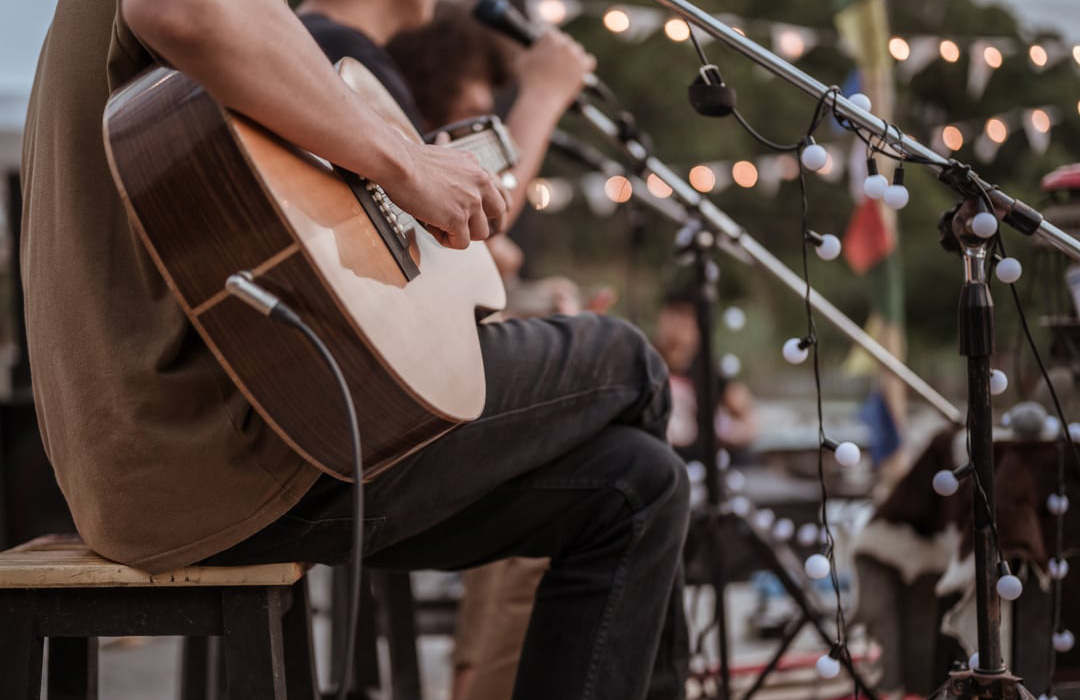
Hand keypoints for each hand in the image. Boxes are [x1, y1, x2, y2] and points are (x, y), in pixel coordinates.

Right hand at [381, 141, 509, 248]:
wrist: (398, 164)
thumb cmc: (410, 160)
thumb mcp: (444, 154)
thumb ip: (455, 164)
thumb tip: (447, 143)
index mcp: (476, 167)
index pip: (494, 193)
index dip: (479, 205)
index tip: (459, 207)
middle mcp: (480, 182)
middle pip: (498, 213)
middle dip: (479, 220)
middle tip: (457, 221)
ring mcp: (472, 201)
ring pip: (481, 232)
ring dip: (461, 233)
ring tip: (439, 223)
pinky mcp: (458, 218)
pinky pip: (462, 242)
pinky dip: (446, 240)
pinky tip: (432, 227)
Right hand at [514, 29, 595, 112]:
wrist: (541, 98)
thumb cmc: (528, 81)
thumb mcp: (520, 60)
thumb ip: (525, 49)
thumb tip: (523, 45)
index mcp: (550, 37)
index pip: (552, 35)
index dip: (549, 45)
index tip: (548, 54)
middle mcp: (564, 42)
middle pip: (566, 42)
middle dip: (561, 51)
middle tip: (556, 64)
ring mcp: (575, 54)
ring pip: (578, 51)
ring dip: (573, 58)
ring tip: (565, 70)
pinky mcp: (584, 66)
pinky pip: (589, 61)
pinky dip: (585, 66)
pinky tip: (579, 72)